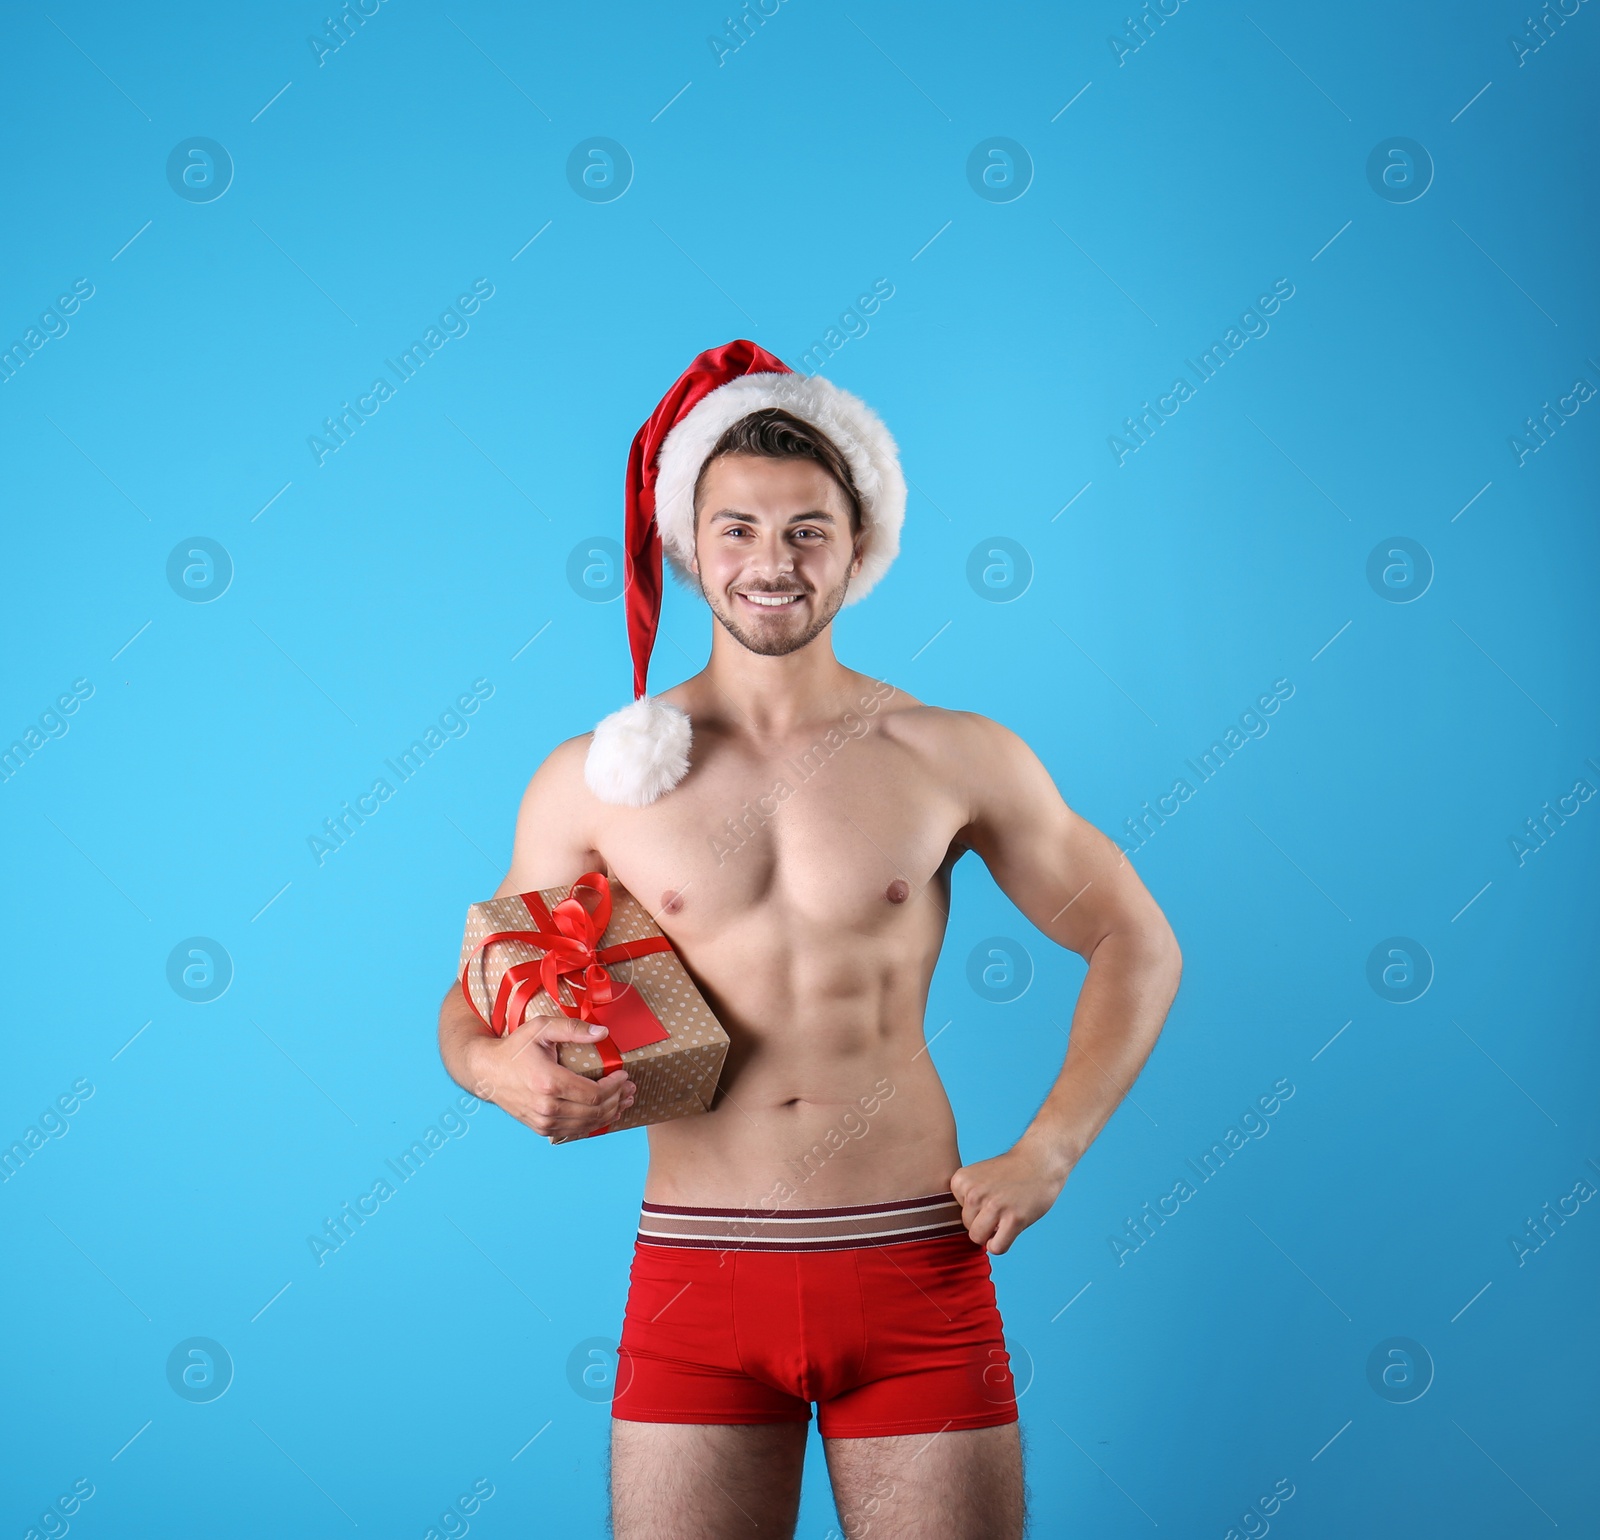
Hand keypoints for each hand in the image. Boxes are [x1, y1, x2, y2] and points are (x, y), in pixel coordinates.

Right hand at [469, 1015, 634, 1140]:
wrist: (487, 1072)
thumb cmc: (515, 1048)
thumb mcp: (541, 1028)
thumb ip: (572, 1028)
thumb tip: (603, 1032)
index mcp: (549, 1082)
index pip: (593, 1094)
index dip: (614, 1087)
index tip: (625, 1076)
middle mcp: (546, 1106)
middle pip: (594, 1111)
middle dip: (618, 1100)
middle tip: (630, 1089)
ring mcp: (543, 1121)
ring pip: (586, 1125)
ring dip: (610, 1114)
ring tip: (624, 1102)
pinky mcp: (540, 1128)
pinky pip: (574, 1131)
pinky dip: (593, 1124)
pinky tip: (605, 1114)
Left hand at [950, 1142, 1068, 1254]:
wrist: (1039, 1161)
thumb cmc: (1009, 1172)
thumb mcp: (977, 1177)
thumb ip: (965, 1198)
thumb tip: (963, 1233)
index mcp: (961, 1181)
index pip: (957, 1212)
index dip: (975, 1209)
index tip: (989, 1196)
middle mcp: (974, 1193)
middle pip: (967, 1227)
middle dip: (983, 1223)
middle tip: (1000, 1208)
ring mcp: (994, 1206)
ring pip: (978, 1238)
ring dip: (992, 1235)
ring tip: (1004, 1218)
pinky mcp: (1014, 1219)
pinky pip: (997, 1248)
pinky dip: (1002, 1244)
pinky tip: (1010, 1229)